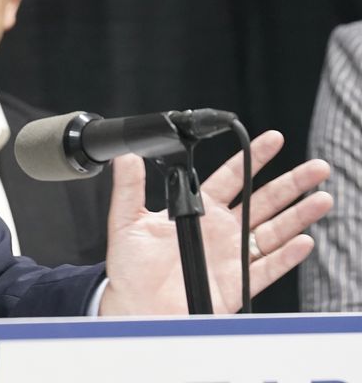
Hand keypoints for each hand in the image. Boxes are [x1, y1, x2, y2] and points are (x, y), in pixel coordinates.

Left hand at [99, 130, 331, 314]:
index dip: (251, 158)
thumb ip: (128, 188)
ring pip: (273, 231)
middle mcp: (219, 230)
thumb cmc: (130, 269)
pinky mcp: (238, 283)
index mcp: (196, 210)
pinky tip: (303, 242)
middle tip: (315, 168)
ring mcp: (232, 255)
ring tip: (321, 198)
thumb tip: (125, 156)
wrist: (135, 307)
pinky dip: (286, 256)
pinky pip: (267, 268)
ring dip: (298, 215)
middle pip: (262, 200)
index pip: (230, 178)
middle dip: (290, 183)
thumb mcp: (126, 222)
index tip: (270, 140)